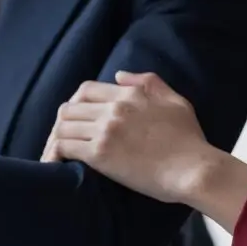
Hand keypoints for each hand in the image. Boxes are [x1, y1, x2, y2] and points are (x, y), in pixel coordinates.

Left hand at [41, 72, 219, 202]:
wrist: (194, 170)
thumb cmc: (190, 141)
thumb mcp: (175, 101)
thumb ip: (149, 83)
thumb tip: (119, 75)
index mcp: (130, 94)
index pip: (86, 90)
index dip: (75, 104)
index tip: (74, 120)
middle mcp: (114, 108)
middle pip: (69, 108)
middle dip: (61, 123)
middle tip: (60, 139)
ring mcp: (105, 130)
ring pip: (62, 127)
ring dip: (54, 139)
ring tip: (53, 153)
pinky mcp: (100, 154)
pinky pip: (64, 147)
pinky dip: (53, 154)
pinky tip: (52, 163)